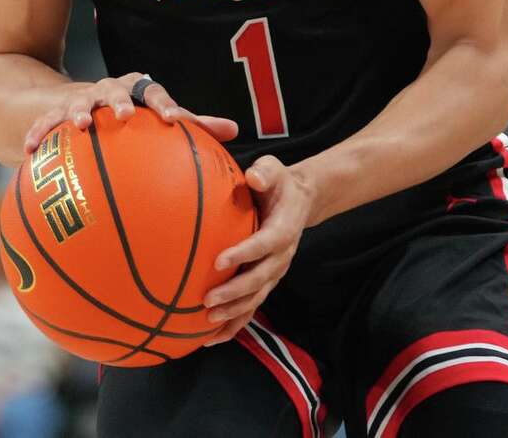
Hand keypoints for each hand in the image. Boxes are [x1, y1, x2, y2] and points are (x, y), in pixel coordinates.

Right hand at [20, 73, 237, 155]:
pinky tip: (28, 151)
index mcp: (137, 91)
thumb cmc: (132, 117)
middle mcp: (108, 91)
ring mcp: (79, 100)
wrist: (83, 102)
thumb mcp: (158, 118)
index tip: (172, 120)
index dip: (163, 104)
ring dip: (79, 112)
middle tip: (125, 115)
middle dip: (119, 100)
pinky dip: (37, 134)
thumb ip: (193, 126)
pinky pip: (44, 124)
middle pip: (114, 89)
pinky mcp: (54, 114)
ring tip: (81, 127)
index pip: (154, 92)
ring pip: (77, 102)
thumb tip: (235, 130)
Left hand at [201, 156, 315, 342]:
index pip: (264, 244)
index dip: (244, 254)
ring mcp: (275, 272)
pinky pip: (251, 307)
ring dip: (234, 313)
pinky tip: (211, 339)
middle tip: (207, 300)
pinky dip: (235, 325)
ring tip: (208, 322)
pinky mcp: (266, 281)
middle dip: (235, 293)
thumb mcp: (274, 169)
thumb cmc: (278, 182)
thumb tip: (253, 178)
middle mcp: (281, 256)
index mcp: (283, 229)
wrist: (300, 200)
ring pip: (256, 299)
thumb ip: (265, 172)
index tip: (218, 261)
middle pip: (260, 280)